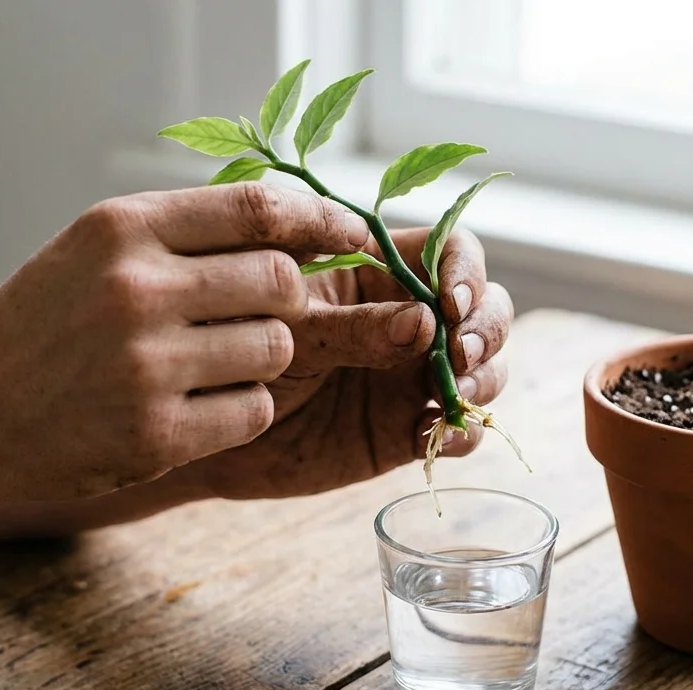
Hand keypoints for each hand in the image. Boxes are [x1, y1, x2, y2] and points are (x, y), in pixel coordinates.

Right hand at [0, 182, 371, 508]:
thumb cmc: (39, 325)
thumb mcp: (94, 249)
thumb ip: (183, 231)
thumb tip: (296, 222)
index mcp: (123, 227)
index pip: (259, 208)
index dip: (324, 221)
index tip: (355, 235)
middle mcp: (136, 288)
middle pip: (282, 282)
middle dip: (286, 301)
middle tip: (254, 317)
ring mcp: (145, 365)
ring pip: (277, 348)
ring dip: (263, 359)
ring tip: (209, 365)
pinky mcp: (154, 434)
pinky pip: (254, 410)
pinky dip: (241, 409)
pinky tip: (195, 407)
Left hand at [169, 226, 512, 498]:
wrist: (207, 433)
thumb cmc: (234, 354)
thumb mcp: (291, 332)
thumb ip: (355, 326)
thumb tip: (426, 320)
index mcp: (380, 271)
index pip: (450, 251)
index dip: (464, 272)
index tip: (450, 302)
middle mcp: (409, 318)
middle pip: (485, 307)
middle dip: (485, 328)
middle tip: (459, 354)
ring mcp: (414, 374)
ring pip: (485, 366)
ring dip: (485, 378)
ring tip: (450, 396)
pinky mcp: (409, 429)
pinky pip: (460, 429)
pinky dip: (463, 432)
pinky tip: (433, 435)